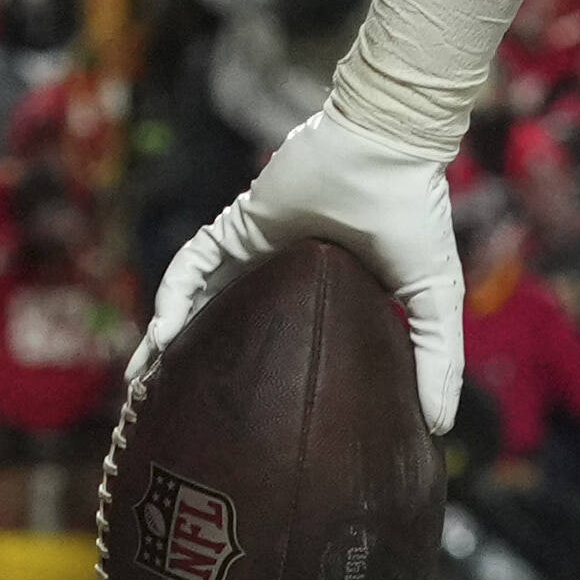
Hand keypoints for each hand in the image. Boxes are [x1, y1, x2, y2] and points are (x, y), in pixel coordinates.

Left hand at [145, 101, 466, 430]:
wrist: (391, 150)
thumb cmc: (415, 214)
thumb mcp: (433, 298)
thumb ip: (436, 359)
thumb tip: (439, 427)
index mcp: (321, 290)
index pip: (278, 339)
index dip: (258, 379)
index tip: (244, 430)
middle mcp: (279, 270)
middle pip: (227, 326)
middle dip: (196, 366)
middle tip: (172, 413)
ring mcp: (254, 246)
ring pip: (197, 299)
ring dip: (167, 338)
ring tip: (140, 384)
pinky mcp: (238, 223)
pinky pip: (194, 262)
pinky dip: (173, 295)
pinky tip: (161, 333)